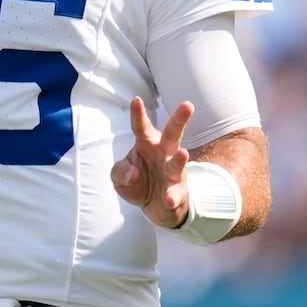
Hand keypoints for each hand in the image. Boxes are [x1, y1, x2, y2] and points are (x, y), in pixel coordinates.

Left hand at [111, 97, 194, 229]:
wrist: (153, 207)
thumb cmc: (136, 182)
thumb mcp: (119, 176)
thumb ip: (120, 171)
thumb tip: (133, 173)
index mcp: (146, 144)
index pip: (141, 127)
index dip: (138, 114)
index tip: (136, 100)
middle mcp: (163, 154)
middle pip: (172, 135)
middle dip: (179, 120)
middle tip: (187, 105)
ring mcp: (173, 172)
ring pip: (177, 163)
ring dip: (179, 160)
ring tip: (183, 154)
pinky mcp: (178, 192)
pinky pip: (176, 194)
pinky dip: (172, 197)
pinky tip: (169, 200)